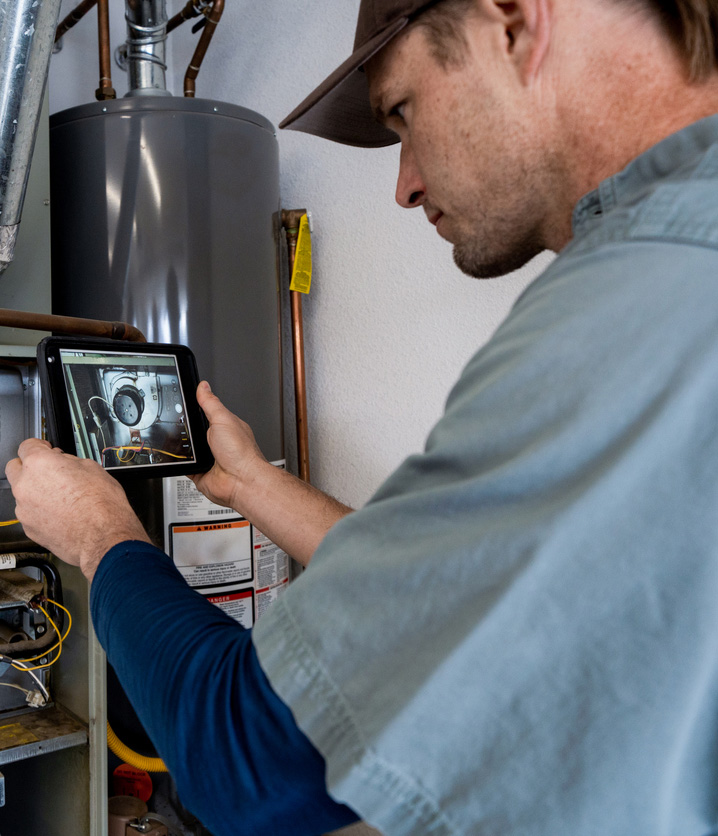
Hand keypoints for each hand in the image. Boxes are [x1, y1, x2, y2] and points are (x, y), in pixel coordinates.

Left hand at [5, 439, 150, 581]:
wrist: (104, 537)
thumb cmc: (102, 506)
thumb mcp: (92, 468)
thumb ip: (70, 462)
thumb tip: (64, 463)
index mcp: (40, 464)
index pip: (27, 445)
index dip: (40, 446)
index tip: (46, 450)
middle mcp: (26, 485)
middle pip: (14, 468)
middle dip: (29, 467)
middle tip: (49, 471)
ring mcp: (24, 509)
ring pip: (22, 493)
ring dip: (36, 491)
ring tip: (61, 497)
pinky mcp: (29, 528)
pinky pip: (30, 513)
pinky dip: (41, 511)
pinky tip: (61, 513)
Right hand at [190, 381, 267, 511]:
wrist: (241, 481)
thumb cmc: (242, 453)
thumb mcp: (224, 419)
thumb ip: (211, 403)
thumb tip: (203, 387)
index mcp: (225, 427)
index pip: (206, 413)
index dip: (195, 409)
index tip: (183, 403)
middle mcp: (217, 442)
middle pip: (194, 431)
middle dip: (186, 429)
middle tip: (182, 427)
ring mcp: (208, 457)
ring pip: (187, 448)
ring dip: (184, 447)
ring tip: (186, 445)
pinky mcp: (199, 471)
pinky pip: (183, 465)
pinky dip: (180, 463)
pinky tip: (183, 459)